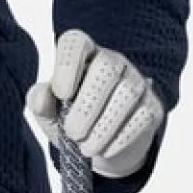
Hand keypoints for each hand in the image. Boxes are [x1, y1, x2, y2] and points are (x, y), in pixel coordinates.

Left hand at [26, 28, 164, 177]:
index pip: (76, 43)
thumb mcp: (48, 111)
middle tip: (73, 133)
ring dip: (104, 126)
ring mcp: (136, 81)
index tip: (61, 93)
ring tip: (86, 148)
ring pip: (127, 94)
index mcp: (82, 54)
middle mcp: (112, 61)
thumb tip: (41, 97)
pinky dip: (121, 137)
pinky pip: (142, 117)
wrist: (98, 145)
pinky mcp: (152, 106)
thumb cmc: (68, 118)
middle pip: (106, 67)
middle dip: (87, 105)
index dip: (68, 64)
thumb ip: (40, 100)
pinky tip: (105, 149)